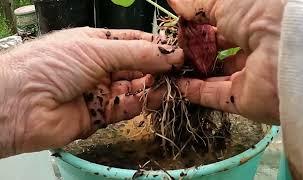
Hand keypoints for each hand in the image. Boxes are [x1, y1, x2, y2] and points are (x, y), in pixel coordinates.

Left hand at [0, 27, 182, 156]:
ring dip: (153, 87)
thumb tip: (171, 54)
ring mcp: (100, 91)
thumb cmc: (51, 65)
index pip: (134, 42)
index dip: (156, 47)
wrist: (19, 104)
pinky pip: (126, 108)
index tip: (178, 52)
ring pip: (135, 88)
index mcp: (96, 44)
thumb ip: (137, 53)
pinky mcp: (99, 115)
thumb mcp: (97, 49)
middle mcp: (100, 67)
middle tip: (180, 70)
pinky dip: (141, 103)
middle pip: (137, 67)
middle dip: (158, 68)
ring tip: (172, 85)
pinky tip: (154, 98)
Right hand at [168, 0, 284, 123]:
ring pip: (215, 74)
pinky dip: (193, 91)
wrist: (286, 50)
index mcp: (255, 20)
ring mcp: (249, 75)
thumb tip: (176, 2)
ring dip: (192, 70)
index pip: (222, 25)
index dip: (199, 25)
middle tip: (175, 47)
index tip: (180, 27)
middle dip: (195, 48)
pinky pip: (213, 95)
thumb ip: (196, 3)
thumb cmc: (260, 13)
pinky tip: (175, 83)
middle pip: (219, 50)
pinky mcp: (243, 99)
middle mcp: (254, 48)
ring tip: (170, 66)